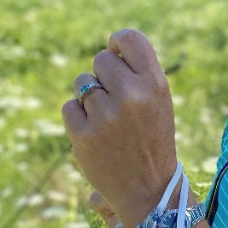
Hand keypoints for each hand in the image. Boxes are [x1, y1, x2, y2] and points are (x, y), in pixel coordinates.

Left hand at [62, 29, 178, 227]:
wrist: (148, 189)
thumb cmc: (152, 136)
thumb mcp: (159, 100)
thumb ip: (138, 72)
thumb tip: (107, 50)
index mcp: (155, 84)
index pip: (129, 39)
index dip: (117, 42)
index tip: (115, 53)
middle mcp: (132, 96)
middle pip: (100, 60)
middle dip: (103, 76)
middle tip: (115, 99)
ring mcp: (106, 116)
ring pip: (81, 83)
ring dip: (88, 96)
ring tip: (106, 118)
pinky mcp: (84, 136)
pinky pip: (69, 107)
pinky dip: (77, 118)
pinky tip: (94, 133)